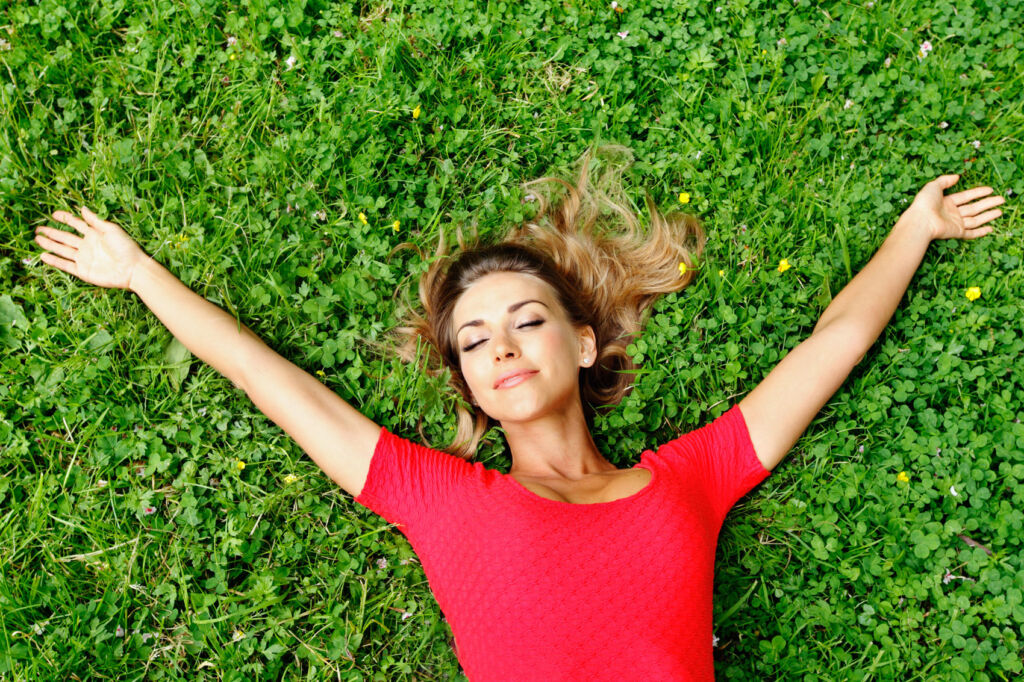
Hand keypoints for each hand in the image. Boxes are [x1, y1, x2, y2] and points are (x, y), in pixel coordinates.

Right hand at [33, 206, 148, 289]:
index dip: (65, 219)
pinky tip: (44, 255)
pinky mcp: (83, 271)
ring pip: (62, 250)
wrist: (132, 269)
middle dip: (52, 232)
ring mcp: (84, 258)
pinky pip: (65, 265)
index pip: (76, 224)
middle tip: (38, 229)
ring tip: (37, 239)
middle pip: (65, 237)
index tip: (53, 214)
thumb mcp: (111, 230)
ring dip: (50, 244)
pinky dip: (54, 261)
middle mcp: (87, 245)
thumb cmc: (126, 247)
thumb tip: (82, 208)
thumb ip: (95, 220)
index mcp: (95, 234)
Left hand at [900, 174, 1006, 240]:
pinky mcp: (956, 233)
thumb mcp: (933, 186)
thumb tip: (957, 176)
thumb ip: (945, 180)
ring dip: (988, 215)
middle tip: (1001, 199)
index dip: (978, 193)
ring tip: (1000, 211)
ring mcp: (954, 224)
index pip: (966, 196)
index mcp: (946, 202)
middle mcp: (951, 213)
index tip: (990, 189)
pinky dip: (980, 232)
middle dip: (988, 203)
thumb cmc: (924, 203)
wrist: (920, 221)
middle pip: (974, 208)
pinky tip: (990, 229)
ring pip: (975, 220)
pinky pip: (971, 233)